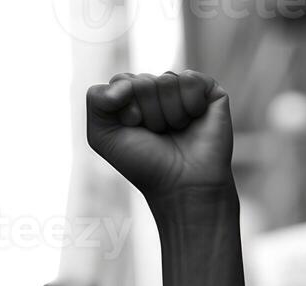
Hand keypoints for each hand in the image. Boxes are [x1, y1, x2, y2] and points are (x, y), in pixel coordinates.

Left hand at [86, 70, 232, 202]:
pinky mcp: (209, 91)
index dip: (124, 110)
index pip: (121, 81)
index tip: (133, 130)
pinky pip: (190, 80)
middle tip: (157, 134)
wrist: (181, 184)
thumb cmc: (143, 163)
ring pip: (166, 81)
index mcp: (133, 97)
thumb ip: (96, 100)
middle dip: (146, 113)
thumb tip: (125, 82)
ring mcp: (183, 89)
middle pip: (142, 81)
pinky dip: (188, 106)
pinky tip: (193, 122)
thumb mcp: (103, 136)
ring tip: (175, 132)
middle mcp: (158, 90)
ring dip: (167, 115)